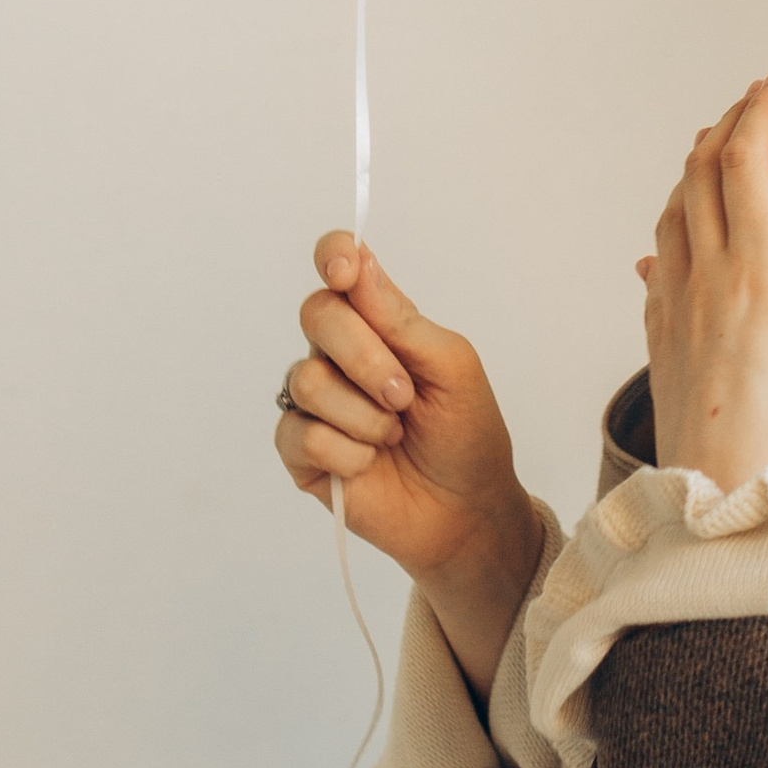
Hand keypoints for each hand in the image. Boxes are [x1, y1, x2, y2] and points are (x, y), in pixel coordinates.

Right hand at [278, 238, 544, 697]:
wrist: (466, 511)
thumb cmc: (467, 436)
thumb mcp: (451, 367)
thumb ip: (402, 319)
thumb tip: (357, 265)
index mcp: (379, 323)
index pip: (339, 266)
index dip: (334, 255)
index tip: (346, 270)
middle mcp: (339, 353)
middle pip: (316, 314)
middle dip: (365, 356)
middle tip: (405, 396)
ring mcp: (315, 401)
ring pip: (306, 379)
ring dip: (364, 415)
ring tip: (394, 436)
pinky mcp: (300, 450)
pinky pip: (300, 432)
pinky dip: (346, 451)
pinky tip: (368, 464)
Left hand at [643, 79, 767, 492]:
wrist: (720, 518)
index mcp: (760, 276)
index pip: (745, 163)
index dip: (759, 112)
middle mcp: (706, 281)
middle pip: (699, 174)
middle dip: (726, 128)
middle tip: (754, 105)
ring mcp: (673, 312)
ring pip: (671, 216)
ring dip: (692, 174)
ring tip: (715, 154)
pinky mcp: (659, 346)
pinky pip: (656, 270)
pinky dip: (670, 237)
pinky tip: (670, 248)